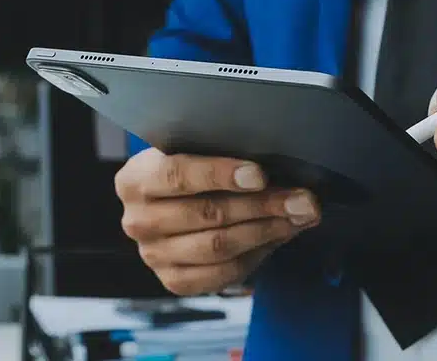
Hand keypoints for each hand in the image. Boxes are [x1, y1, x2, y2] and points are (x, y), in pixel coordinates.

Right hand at [115, 148, 320, 294]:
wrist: (175, 207)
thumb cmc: (194, 173)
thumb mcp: (198, 155)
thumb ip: (229, 160)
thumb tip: (285, 172)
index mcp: (135, 180)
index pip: (177, 175)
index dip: (220, 174)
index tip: (260, 175)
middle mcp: (138, 221)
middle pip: (207, 213)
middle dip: (262, 204)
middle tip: (302, 198)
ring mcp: (153, 256)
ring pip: (219, 245)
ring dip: (268, 230)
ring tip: (300, 216)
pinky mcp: (174, 281)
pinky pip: (222, 273)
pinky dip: (258, 254)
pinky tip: (280, 235)